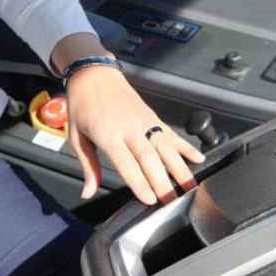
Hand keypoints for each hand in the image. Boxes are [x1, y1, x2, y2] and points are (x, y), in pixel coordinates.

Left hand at [64, 66, 203, 204]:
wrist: (95, 74)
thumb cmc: (83, 106)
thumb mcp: (76, 136)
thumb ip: (87, 166)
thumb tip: (87, 192)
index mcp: (108, 134)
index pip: (126, 162)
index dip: (139, 182)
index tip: (150, 200)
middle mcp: (130, 128)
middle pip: (150, 158)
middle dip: (163, 181)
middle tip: (172, 201)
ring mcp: (145, 121)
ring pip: (166, 147)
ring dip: (180, 167)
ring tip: (190, 186)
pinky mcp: (154, 117)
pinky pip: (172, 134)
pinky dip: (186, 147)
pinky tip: (199, 158)